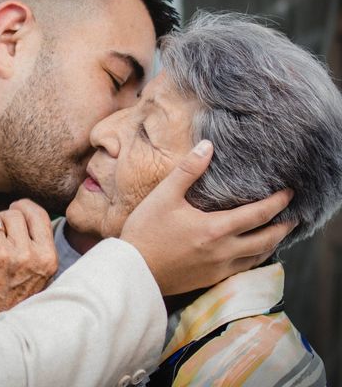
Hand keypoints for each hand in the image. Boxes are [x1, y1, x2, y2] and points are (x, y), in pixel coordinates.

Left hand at [0, 200, 58, 322]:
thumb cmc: (17, 299)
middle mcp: (25, 254)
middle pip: (11, 214)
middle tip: (0, 238)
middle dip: (3, 222)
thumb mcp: (42, 275)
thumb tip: (25, 211)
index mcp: (46, 257)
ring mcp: (0, 255)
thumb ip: (39, 244)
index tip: (17, 210)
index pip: (36, 213)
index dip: (23, 207)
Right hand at [121, 140, 295, 294]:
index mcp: (215, 229)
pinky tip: (250, 253)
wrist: (132, 271)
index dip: (277, 203)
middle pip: (266, 240)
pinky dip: (254, 259)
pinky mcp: (209, 279)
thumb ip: (188, 170)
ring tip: (277, 233)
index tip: (289, 193)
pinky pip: (242, 270)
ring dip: (271, 244)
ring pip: (257, 258)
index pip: (258, 215)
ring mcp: (218, 269)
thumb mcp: (164, 195)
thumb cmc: (145, 231)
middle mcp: (223, 252)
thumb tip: (208, 146)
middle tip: (294, 216)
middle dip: (283, 226)